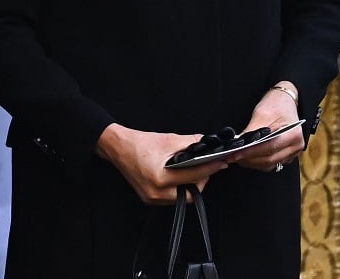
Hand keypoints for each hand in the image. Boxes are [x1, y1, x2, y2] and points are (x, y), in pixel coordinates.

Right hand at [95, 123, 227, 204]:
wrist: (117, 147)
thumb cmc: (139, 142)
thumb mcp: (168, 140)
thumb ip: (191, 143)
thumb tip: (208, 145)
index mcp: (160, 178)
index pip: (194, 176)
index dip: (210, 168)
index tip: (222, 162)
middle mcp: (156, 193)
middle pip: (191, 193)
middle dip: (201, 179)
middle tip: (206, 165)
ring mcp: (152, 198)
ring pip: (182, 196)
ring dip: (191, 183)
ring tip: (193, 169)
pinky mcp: (149, 199)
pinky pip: (172, 196)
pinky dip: (179, 186)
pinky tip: (180, 175)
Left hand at [227, 82, 302, 171]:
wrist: (285, 100)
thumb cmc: (276, 104)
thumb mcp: (262, 113)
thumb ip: (252, 131)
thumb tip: (239, 144)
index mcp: (293, 134)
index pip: (269, 148)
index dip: (250, 152)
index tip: (236, 154)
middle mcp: (296, 146)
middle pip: (270, 159)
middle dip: (249, 159)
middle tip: (233, 157)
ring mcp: (293, 152)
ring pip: (270, 164)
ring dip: (252, 163)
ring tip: (238, 158)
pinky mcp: (287, 155)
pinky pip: (272, 163)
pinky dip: (258, 162)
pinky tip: (248, 158)